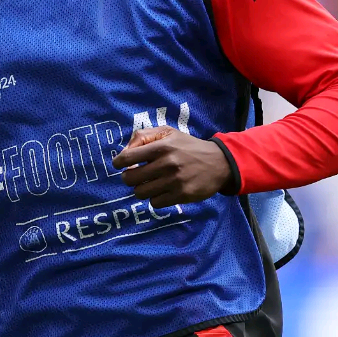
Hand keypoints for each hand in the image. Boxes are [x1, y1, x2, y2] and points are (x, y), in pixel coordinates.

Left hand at [111, 126, 232, 207]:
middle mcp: (167, 164)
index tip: (120, 165)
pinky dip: (155, 198)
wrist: (218, 163)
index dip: (118, 163)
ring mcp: (174, 181)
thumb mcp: (167, 133)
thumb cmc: (187, 146)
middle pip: (131, 178)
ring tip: (149, 183)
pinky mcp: (182, 195)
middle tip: (135, 176)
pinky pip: (155, 203)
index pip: (128, 157)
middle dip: (129, 177)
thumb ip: (143, 136)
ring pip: (141, 192)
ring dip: (142, 189)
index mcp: (161, 146)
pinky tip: (161, 191)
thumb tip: (124, 151)